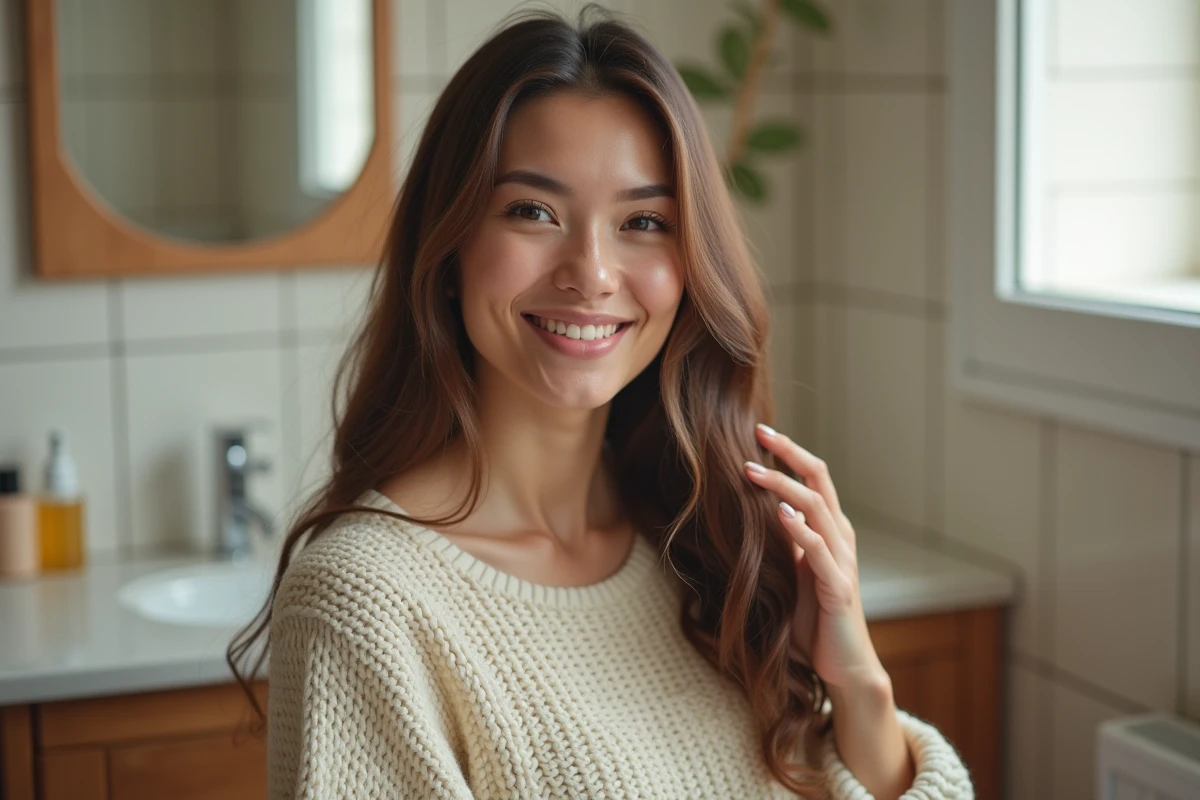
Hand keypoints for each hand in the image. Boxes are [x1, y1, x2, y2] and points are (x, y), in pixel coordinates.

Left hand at [743, 423, 885, 690]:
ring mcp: (842, 560)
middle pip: (819, 481)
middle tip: (757, 434)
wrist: (844, 665)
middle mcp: (841, 537)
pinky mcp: (839, 587)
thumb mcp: (792, 572)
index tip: (760, 432)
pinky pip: (821, 552)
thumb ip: (781, 543)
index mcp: (830, 529)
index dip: (789, 453)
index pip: (813, 478)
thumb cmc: (814, 619)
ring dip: (783, 487)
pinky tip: (781, 515)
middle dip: (788, 455)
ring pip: (816, 509)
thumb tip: (748, 512)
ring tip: (752, 471)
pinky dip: (801, 530)